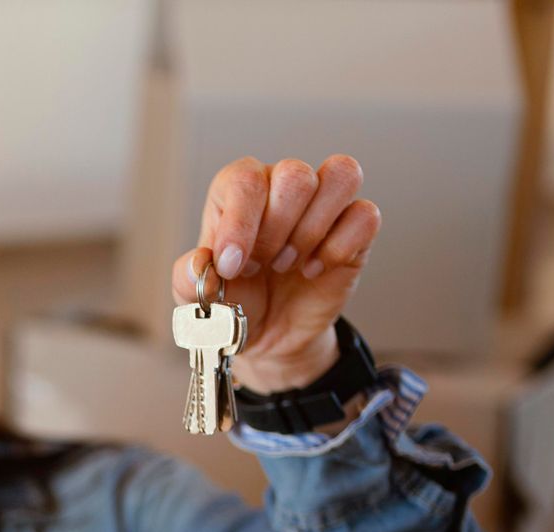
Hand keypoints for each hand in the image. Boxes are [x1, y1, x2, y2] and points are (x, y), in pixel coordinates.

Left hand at [168, 155, 379, 393]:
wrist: (268, 335)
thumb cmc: (234, 303)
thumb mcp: (197, 298)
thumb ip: (189, 277)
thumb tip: (200, 262)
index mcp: (238, 191)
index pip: (246, 179)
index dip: (240, 223)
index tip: (233, 265)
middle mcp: (281, 186)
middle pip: (295, 174)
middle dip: (277, 231)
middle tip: (263, 265)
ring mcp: (321, 204)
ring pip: (340, 175)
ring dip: (313, 229)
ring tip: (290, 263)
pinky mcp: (353, 228)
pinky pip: (365, 215)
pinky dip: (341, 247)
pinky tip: (315, 270)